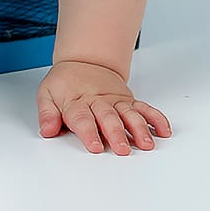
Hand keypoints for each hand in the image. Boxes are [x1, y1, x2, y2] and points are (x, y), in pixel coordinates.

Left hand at [36, 60, 171, 154]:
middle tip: (122, 149)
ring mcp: (115, 101)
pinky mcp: (128, 100)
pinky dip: (155, 118)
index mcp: (77, 101)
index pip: (82, 118)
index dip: (89, 133)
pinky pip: (144, 108)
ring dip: (139, 128)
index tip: (96, 147)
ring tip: (146, 143)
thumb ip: (47, 114)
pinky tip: (163, 130)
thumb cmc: (65, 83)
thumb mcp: (47, 94)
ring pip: (129, 114)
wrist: (84, 61)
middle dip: (116, 133)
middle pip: (108, 118)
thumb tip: (47, 130)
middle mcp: (98, 101)